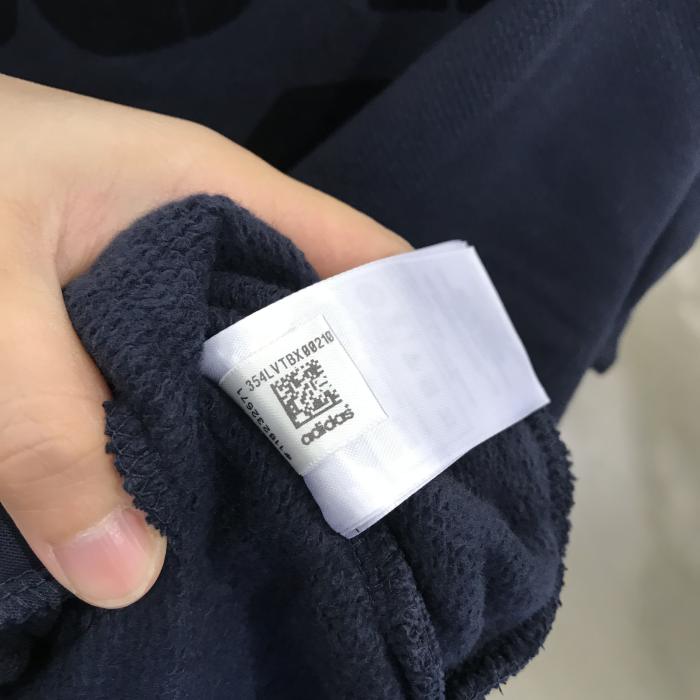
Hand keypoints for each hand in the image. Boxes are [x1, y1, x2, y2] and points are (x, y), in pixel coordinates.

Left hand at [0, 74, 410, 608]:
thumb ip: (48, 422)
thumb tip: (126, 574)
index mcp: (213, 197)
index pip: (355, 256)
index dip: (412, 328)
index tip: (445, 423)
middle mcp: (203, 251)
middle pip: (308, 332)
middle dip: (338, 413)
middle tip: (377, 507)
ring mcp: (159, 297)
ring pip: (238, 379)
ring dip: (256, 447)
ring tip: (303, 531)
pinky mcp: (111, 340)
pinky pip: (173, 402)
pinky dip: (188, 455)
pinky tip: (198, 518)